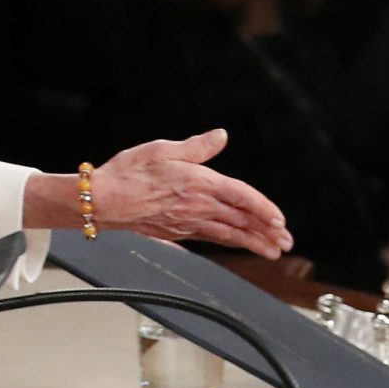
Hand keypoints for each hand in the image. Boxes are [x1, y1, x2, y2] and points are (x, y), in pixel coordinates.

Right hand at [83, 130, 292, 257]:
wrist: (102, 201)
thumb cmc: (128, 172)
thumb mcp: (164, 149)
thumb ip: (197, 146)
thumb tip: (221, 136)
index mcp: (199, 183)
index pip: (241, 197)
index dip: (263, 209)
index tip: (280, 220)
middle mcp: (197, 206)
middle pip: (240, 221)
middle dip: (266, 233)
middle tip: (286, 243)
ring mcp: (187, 223)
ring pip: (228, 235)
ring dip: (253, 243)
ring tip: (273, 251)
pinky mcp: (177, 233)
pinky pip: (210, 239)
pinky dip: (229, 243)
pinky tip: (237, 245)